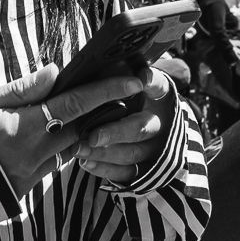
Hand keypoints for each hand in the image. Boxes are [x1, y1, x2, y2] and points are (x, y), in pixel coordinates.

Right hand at [0, 65, 151, 195]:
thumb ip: (20, 89)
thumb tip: (54, 71)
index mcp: (21, 129)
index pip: (76, 105)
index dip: (108, 90)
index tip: (132, 79)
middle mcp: (32, 156)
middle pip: (84, 129)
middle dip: (107, 112)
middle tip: (125, 93)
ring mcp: (29, 177)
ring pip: (72, 150)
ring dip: (88, 131)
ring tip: (102, 111)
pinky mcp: (24, 190)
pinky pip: (55, 165)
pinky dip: (65, 148)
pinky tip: (67, 135)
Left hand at [73, 67, 177, 185]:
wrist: (144, 125)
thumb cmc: (126, 96)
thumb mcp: (126, 81)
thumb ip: (119, 73)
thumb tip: (124, 68)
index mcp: (158, 94)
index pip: (158, 85)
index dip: (151, 82)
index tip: (140, 78)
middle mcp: (160, 120)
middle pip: (140, 127)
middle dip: (116, 132)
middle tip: (93, 136)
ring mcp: (155, 147)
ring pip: (131, 152)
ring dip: (105, 153)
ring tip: (79, 149)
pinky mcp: (146, 168)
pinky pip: (127, 172)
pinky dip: (106, 169)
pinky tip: (86, 163)